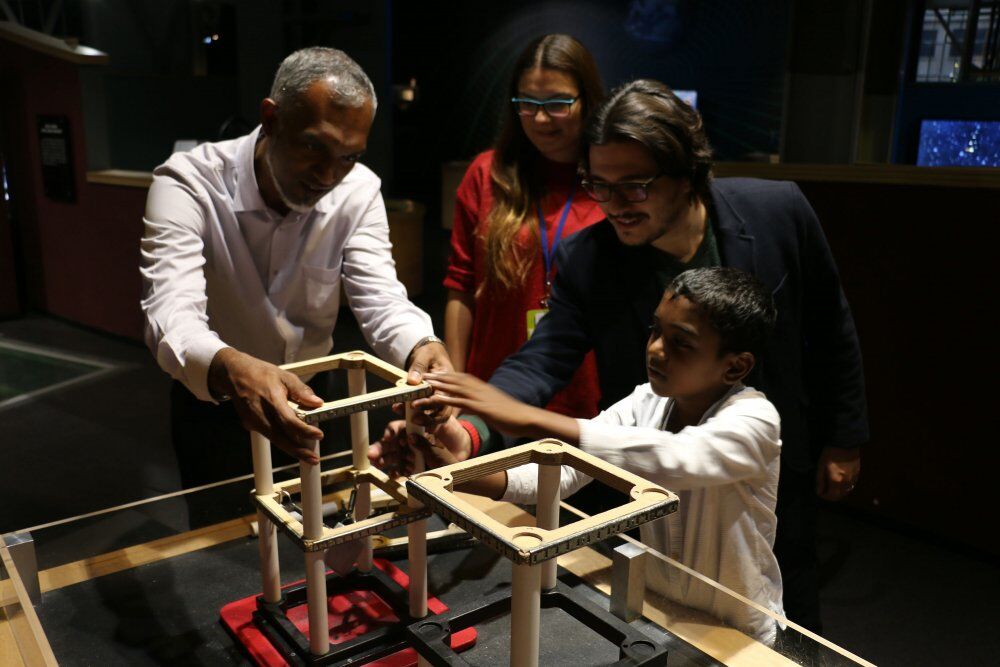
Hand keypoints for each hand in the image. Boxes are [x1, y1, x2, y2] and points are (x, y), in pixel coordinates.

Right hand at [209, 348, 323, 463]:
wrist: (235, 374)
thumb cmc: (261, 374)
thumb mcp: (285, 376)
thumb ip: (301, 390)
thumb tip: (317, 402)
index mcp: (272, 399)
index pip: (289, 420)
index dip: (304, 431)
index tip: (318, 435)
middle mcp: (260, 413)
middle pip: (280, 437)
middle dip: (298, 451)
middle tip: (313, 459)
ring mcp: (253, 421)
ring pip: (274, 439)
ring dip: (290, 448)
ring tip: (306, 454)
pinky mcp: (249, 425)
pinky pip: (268, 434)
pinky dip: (280, 438)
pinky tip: (291, 439)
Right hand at [368, 417, 471, 474]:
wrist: (460, 467)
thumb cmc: (451, 449)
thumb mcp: (441, 445)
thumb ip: (425, 442)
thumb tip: (411, 436)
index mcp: (415, 431)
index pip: (398, 427)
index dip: (391, 431)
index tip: (388, 436)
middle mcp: (409, 442)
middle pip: (390, 443)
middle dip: (380, 448)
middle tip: (372, 454)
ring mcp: (409, 456)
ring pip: (392, 456)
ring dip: (383, 460)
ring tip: (377, 463)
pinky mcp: (410, 469)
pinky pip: (399, 470)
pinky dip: (395, 472)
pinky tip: (394, 474)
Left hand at [406, 340, 454, 427]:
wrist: (428, 352)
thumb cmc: (429, 351)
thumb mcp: (425, 355)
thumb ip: (419, 366)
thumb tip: (413, 380)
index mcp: (448, 380)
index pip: (443, 396)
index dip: (430, 403)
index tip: (414, 405)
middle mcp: (446, 391)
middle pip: (443, 410)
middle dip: (428, 418)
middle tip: (413, 419)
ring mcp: (439, 397)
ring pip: (436, 415)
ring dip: (424, 420)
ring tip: (408, 419)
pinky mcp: (431, 400)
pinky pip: (426, 411)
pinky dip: (416, 414)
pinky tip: (402, 412)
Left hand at [416, 372, 536, 437]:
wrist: (526, 418)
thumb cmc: (512, 415)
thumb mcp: (494, 406)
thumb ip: (482, 404)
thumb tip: (474, 406)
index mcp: (483, 388)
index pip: (462, 378)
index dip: (447, 376)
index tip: (435, 374)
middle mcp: (479, 389)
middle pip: (455, 379)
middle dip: (438, 376)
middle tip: (423, 375)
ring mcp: (480, 397)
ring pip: (454, 388)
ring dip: (437, 385)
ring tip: (423, 384)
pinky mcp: (480, 407)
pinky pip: (459, 402)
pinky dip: (445, 399)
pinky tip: (434, 399)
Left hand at [816, 446, 860, 500]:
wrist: (846, 443)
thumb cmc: (831, 453)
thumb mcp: (821, 465)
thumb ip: (820, 480)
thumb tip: (819, 491)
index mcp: (836, 481)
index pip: (831, 496)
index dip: (824, 496)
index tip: (819, 492)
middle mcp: (846, 483)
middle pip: (839, 497)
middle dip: (831, 496)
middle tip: (824, 490)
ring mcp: (853, 479)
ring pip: (846, 492)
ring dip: (838, 492)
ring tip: (831, 486)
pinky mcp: (857, 475)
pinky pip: (850, 485)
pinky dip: (844, 487)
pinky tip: (839, 480)